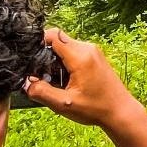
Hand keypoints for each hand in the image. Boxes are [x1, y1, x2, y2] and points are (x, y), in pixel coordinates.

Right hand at [21, 28, 140, 128]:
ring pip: (65, 45)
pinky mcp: (95, 57)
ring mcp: (93, 51)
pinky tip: (66, 80)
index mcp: (80, 57)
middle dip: (46, 55)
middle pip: (58, 40)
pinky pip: (74, 51)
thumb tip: (26, 83)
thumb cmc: (96, 109)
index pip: (53, 35)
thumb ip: (42, 92)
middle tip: (43, 75)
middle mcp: (87, 49)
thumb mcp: (64, 104)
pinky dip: (66, 62)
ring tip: (56, 81)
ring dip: (56, 59)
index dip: (38, 44)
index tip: (31, 60)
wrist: (120, 111)